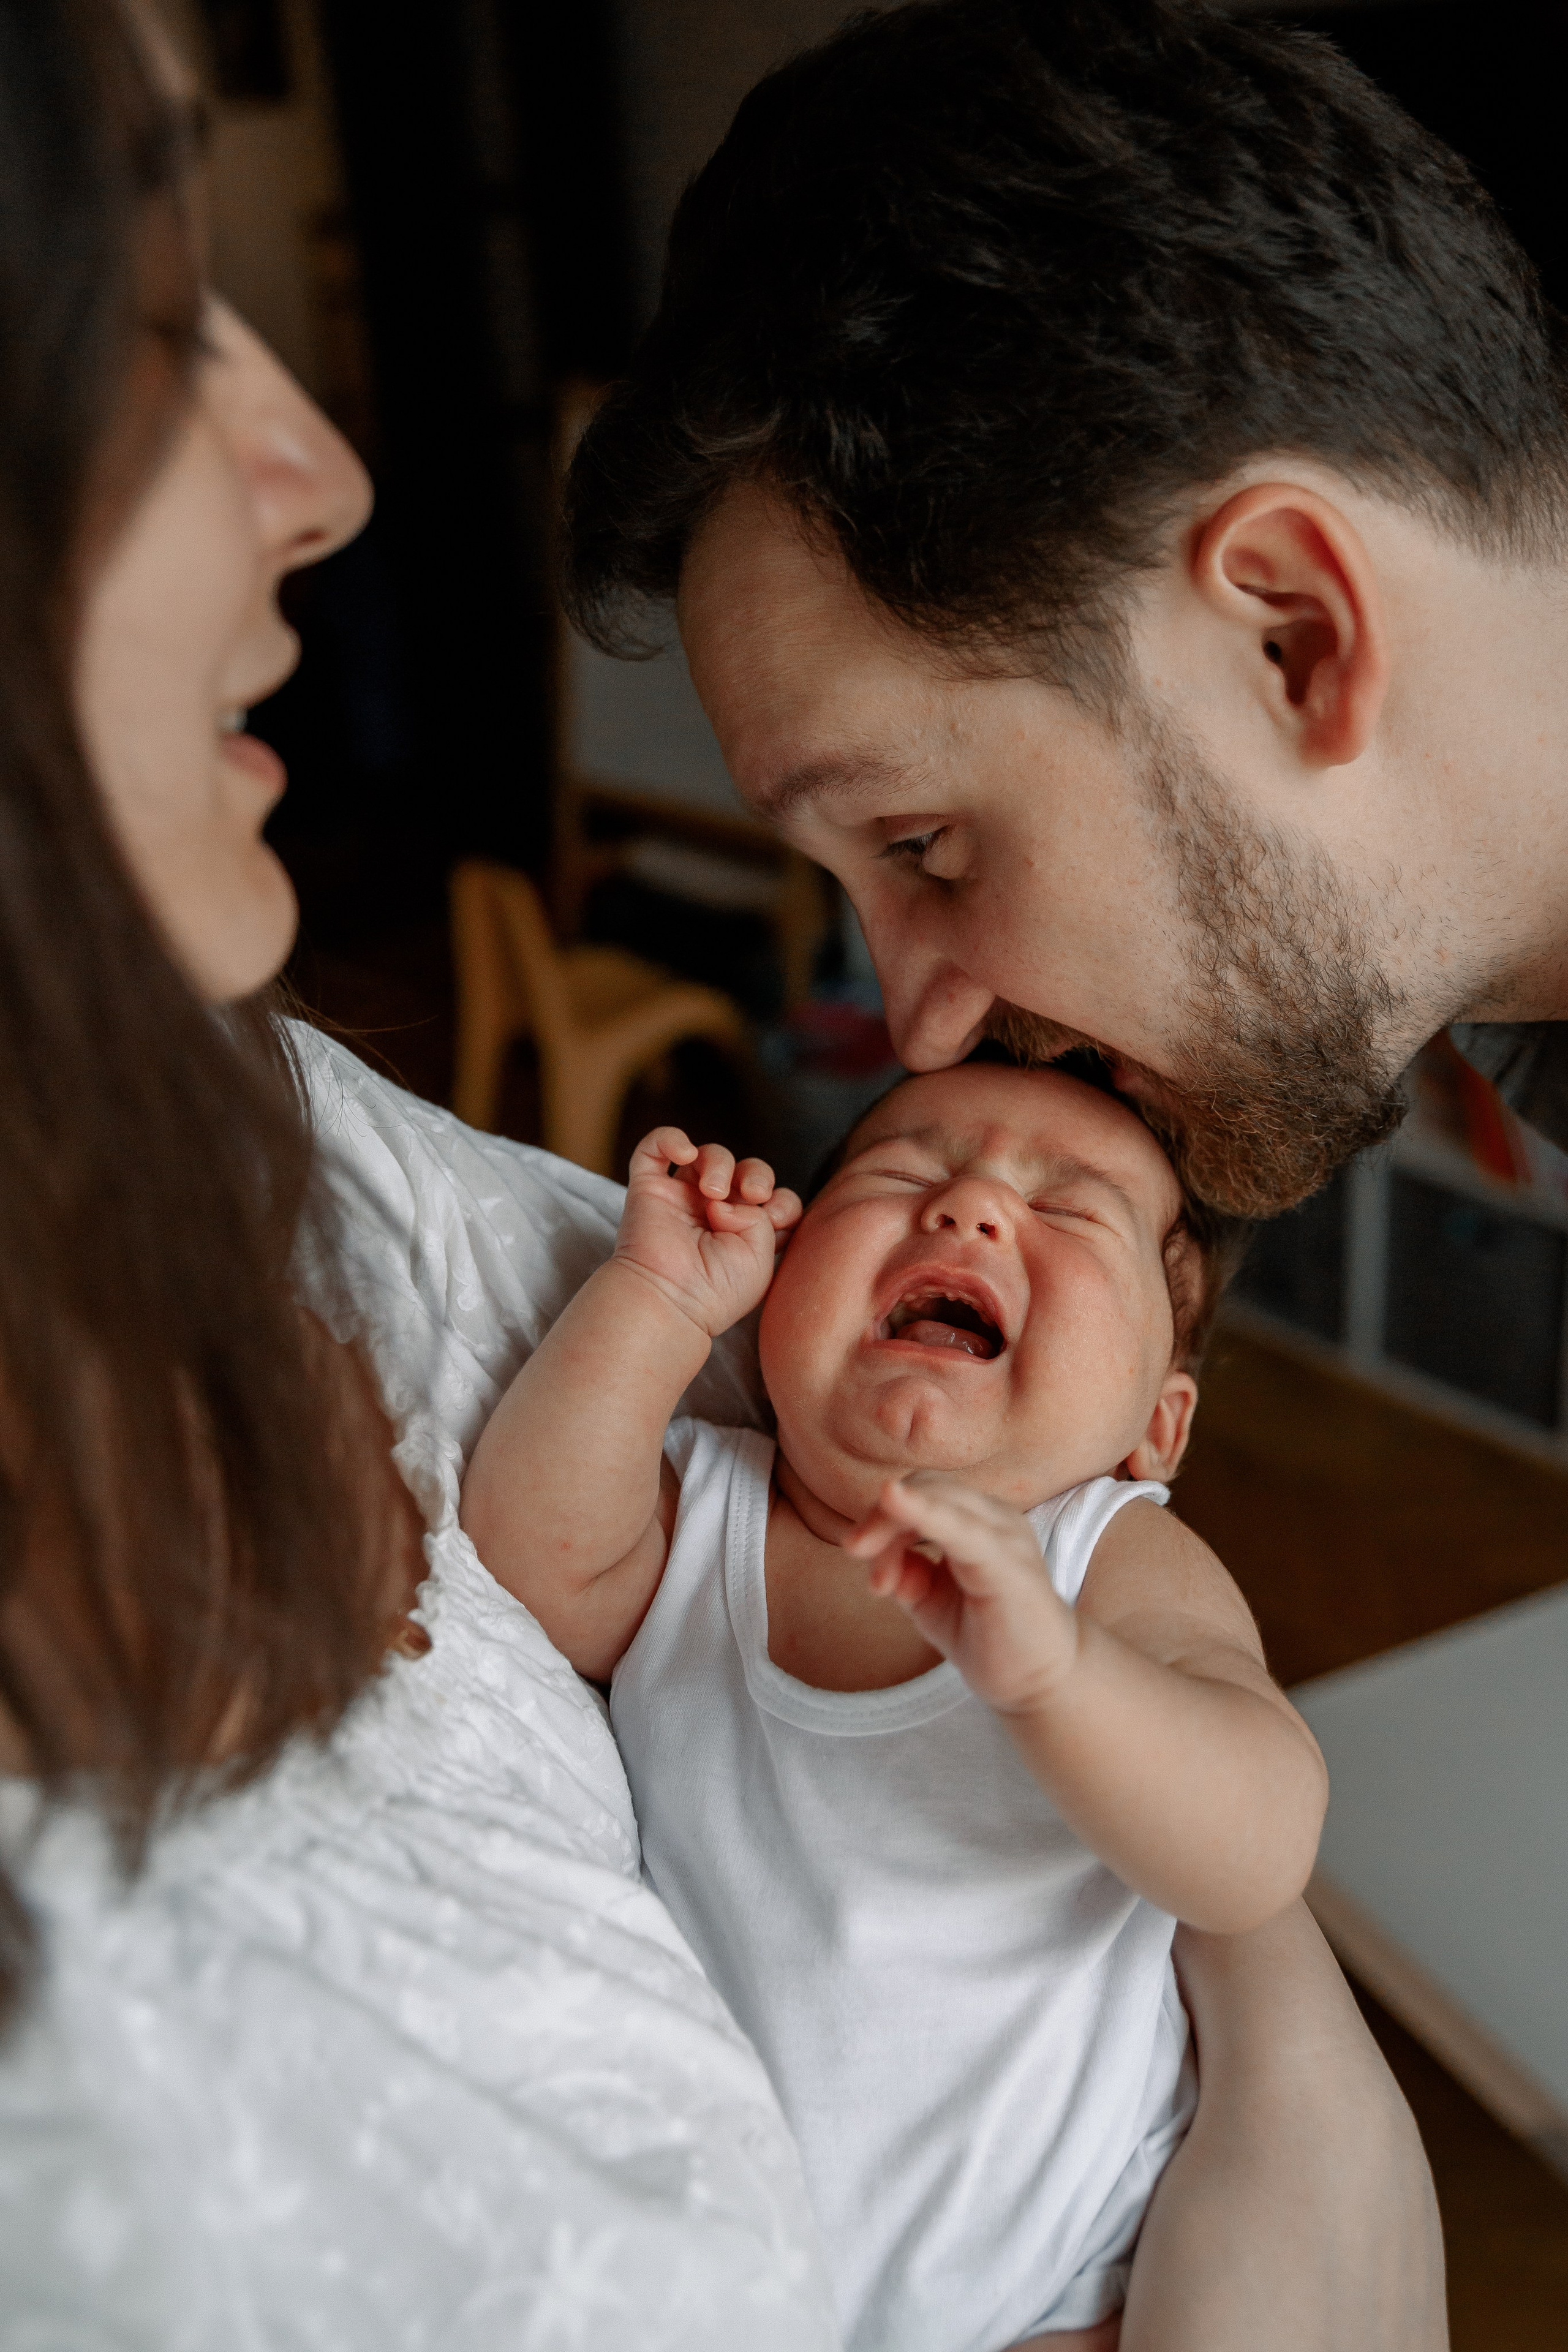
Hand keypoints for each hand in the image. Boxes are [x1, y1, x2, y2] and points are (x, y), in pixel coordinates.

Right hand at [613, 1128, 801, 1339]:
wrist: (671, 1299)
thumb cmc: (718, 1288)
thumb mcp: (762, 1254)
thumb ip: (760, 1215)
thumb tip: (727, 1198)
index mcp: (745, 1233)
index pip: (774, 1198)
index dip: (782, 1200)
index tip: (775, 1219)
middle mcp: (714, 1213)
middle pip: (746, 1170)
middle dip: (757, 1174)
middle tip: (753, 1194)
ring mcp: (681, 1199)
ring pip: (707, 1156)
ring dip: (720, 1164)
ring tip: (714, 1193)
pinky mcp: (648, 1189)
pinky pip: (654, 1147)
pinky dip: (671, 1138)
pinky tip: (685, 1152)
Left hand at [843, 1473, 1079, 1714]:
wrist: (1038, 1681)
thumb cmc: (986, 1634)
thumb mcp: (929, 1600)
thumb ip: (903, 1571)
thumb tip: (874, 1558)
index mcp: (977, 1518)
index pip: (921, 1491)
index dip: (882, 1515)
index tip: (859, 1558)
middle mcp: (995, 1518)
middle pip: (926, 1486)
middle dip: (881, 1516)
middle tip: (854, 1551)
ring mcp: (1006, 1539)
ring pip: (942, 1500)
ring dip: (893, 1524)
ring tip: (876, 1572)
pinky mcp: (1009, 1567)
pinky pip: (965, 1531)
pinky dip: (928, 1513)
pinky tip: (895, 1499)